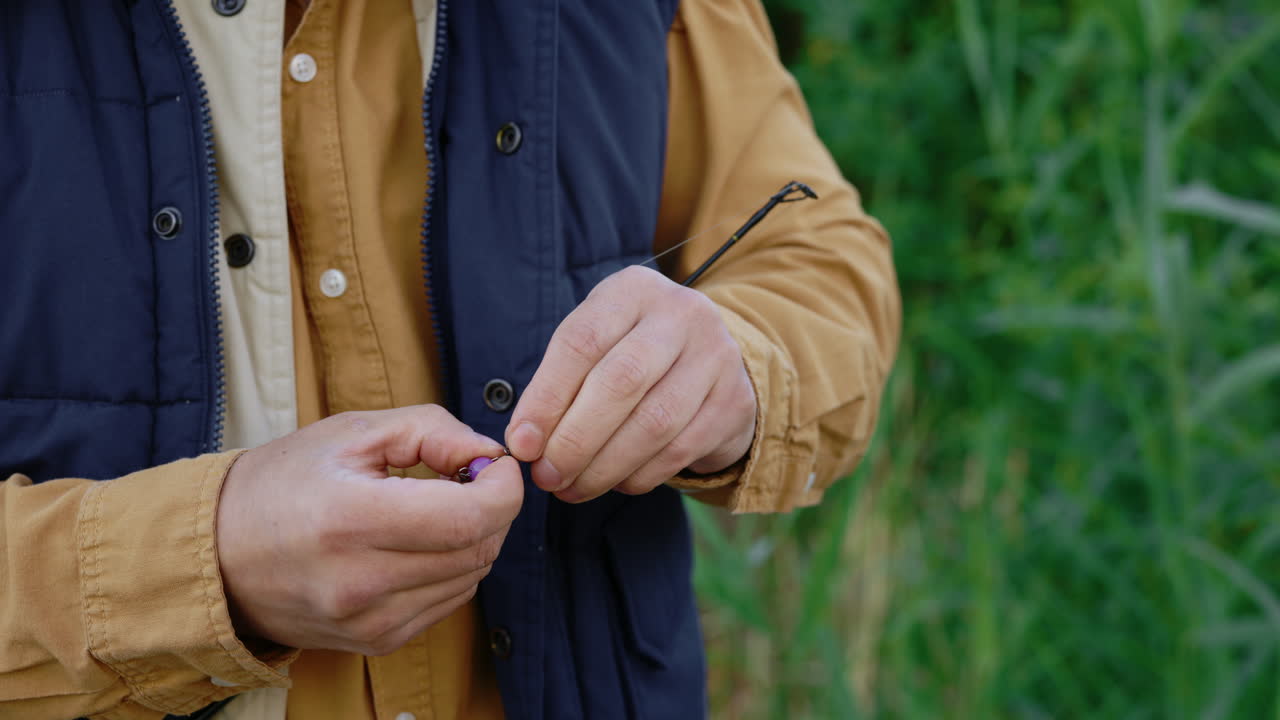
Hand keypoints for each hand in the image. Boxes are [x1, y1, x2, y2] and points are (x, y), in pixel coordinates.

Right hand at [216, 405, 521, 655]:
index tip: (496, 465)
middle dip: (492, 507)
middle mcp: (361, 582)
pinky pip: (448, 603)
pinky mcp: (376, 643)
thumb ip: (431, 430)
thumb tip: (489, 453)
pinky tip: (420, 543)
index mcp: (351, 520)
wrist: (215, 554)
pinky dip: (452, 569)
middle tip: (468, 478)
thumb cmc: (282, 482)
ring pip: (471, 577)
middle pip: (478, 548)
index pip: (469, 518)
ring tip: (438, 508)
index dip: (503, 489)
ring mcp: (369, 622)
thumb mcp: (352, 432)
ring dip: (474, 538)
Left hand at [505, 266, 755, 502]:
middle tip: (546, 475)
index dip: (546, 398)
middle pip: (621, 382)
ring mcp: (716, 356)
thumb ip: (559, 385)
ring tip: (572, 488)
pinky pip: (678, 450)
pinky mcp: (734, 401)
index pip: (582, 342)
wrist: (712, 360)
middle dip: (575, 439)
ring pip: (653, 424)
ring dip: (603, 467)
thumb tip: (525, 442)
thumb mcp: (598, 345)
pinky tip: (614, 483)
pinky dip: (638, 475)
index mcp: (633, 289)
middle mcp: (681, 314)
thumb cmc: (634, 353)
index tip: (521, 444)